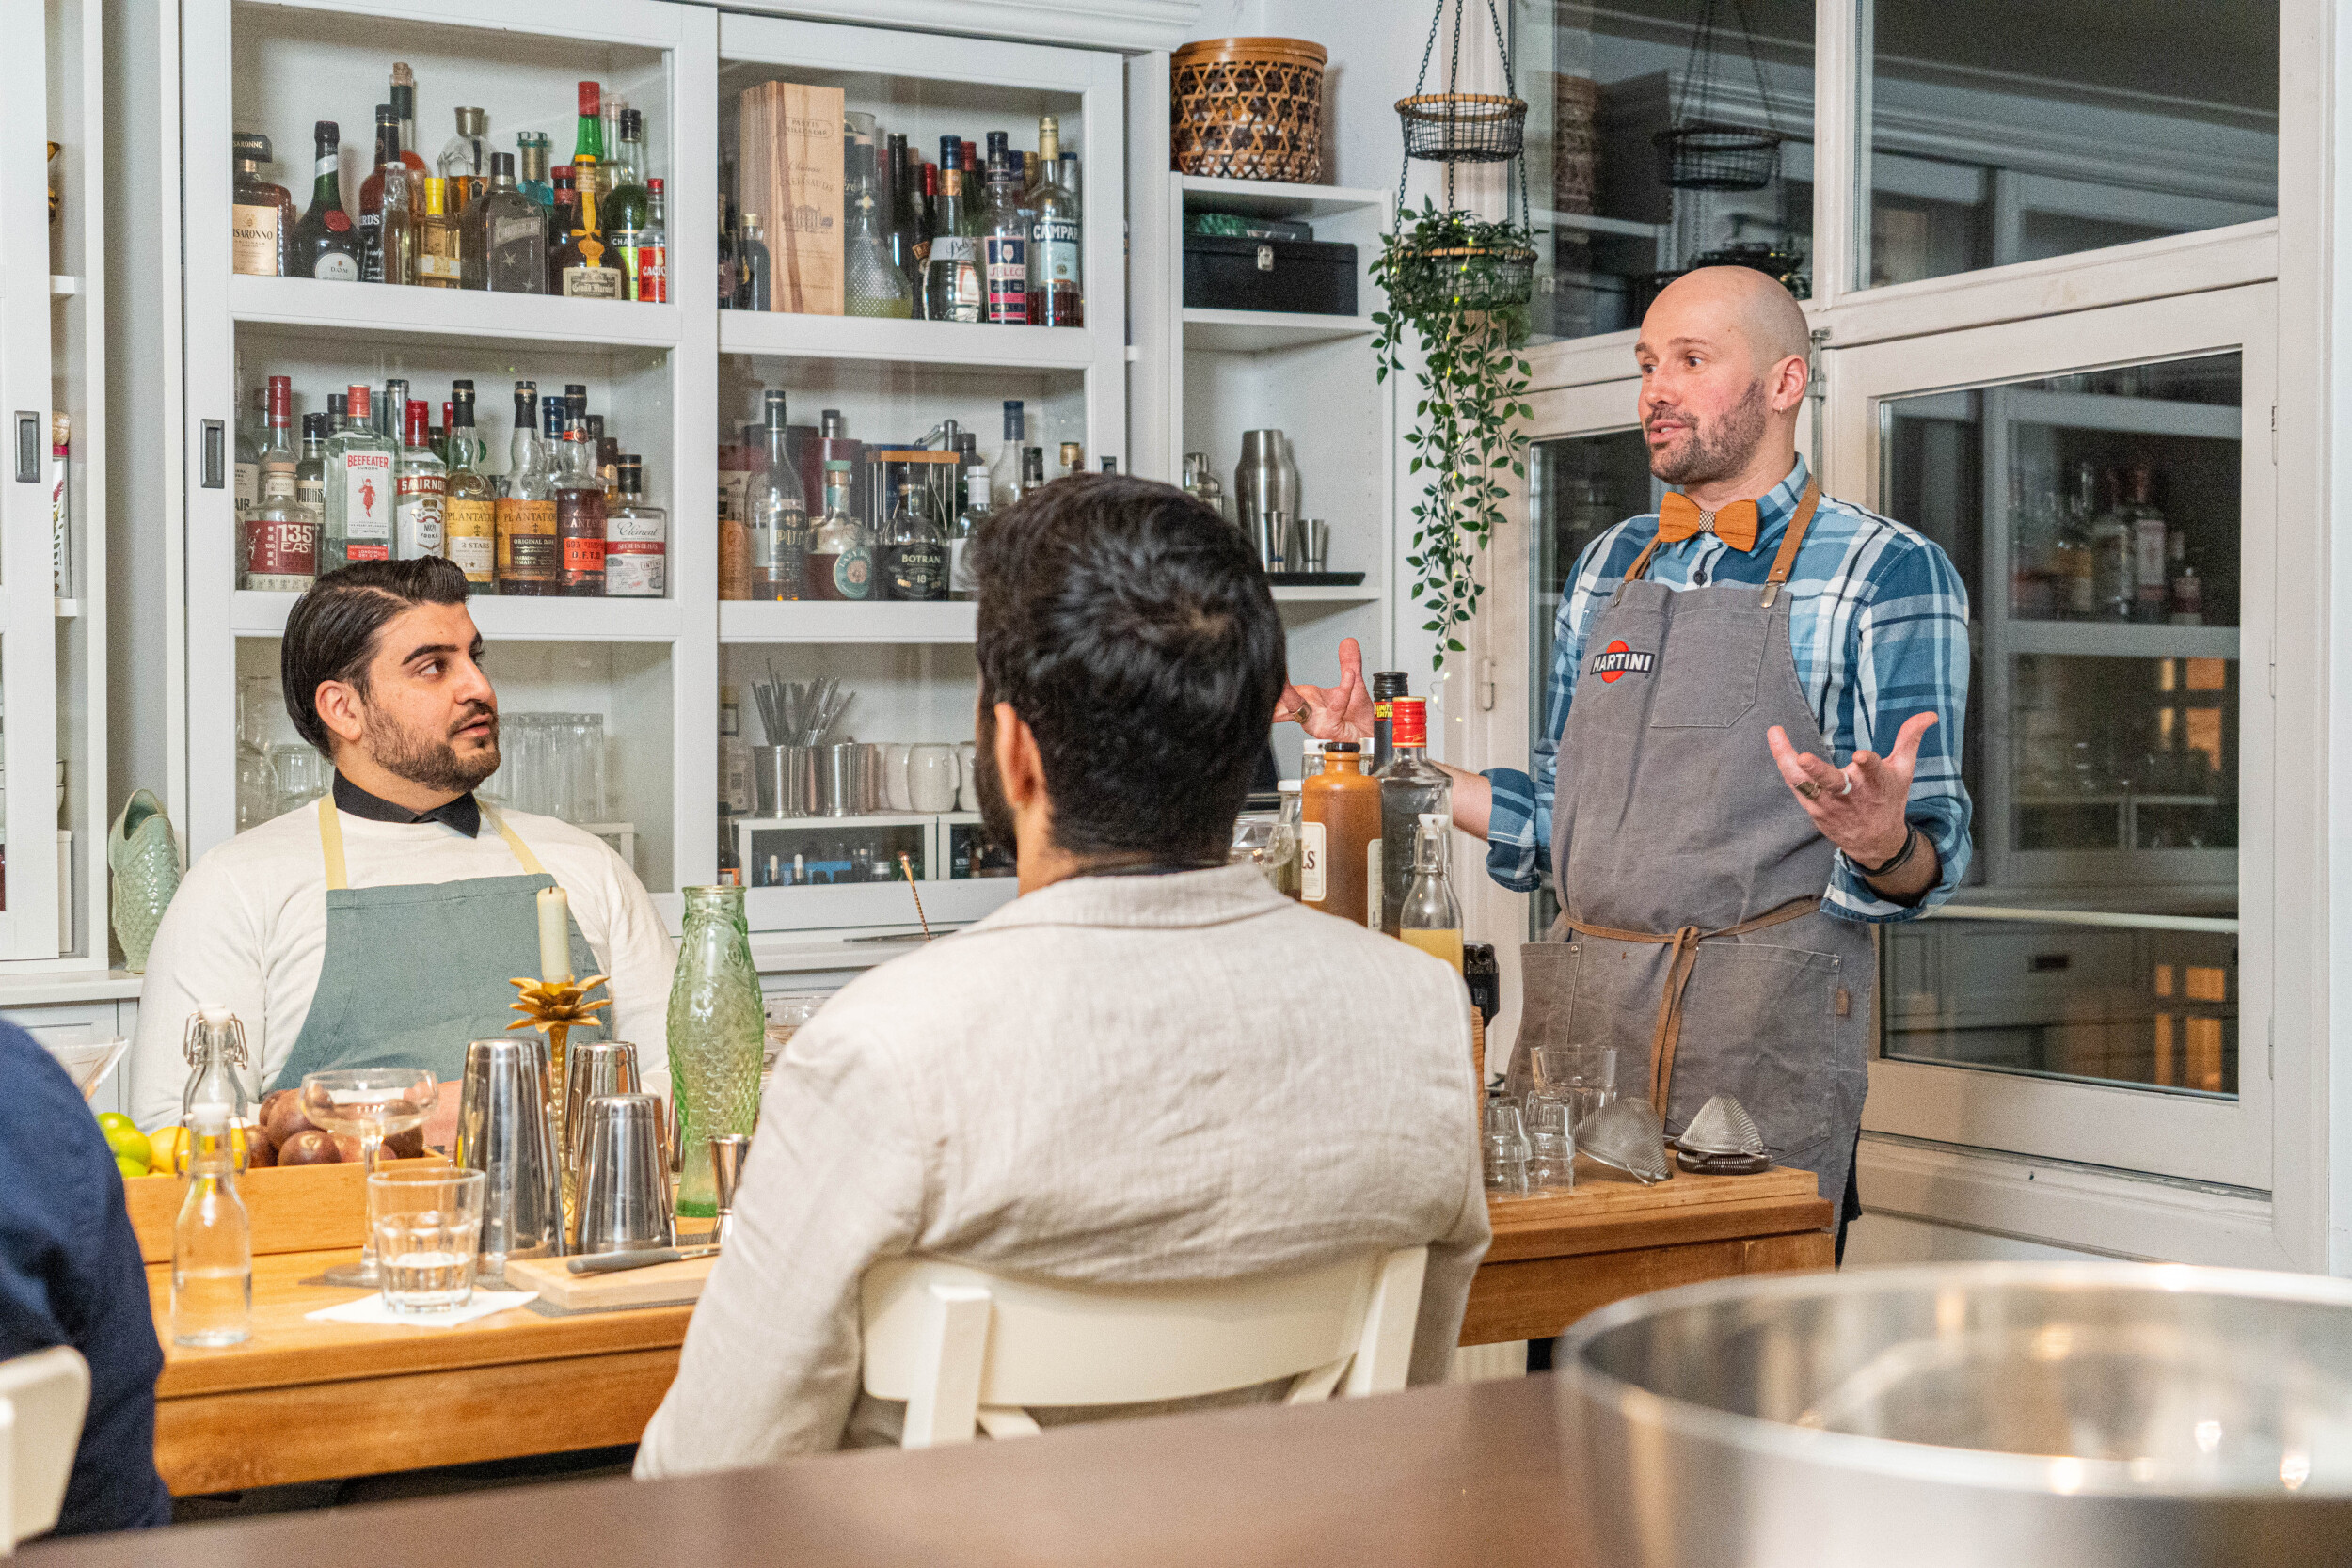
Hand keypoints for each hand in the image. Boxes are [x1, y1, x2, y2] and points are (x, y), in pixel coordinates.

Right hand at [1275, 635, 1375, 742]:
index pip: (1287, 689)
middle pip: (1282, 703)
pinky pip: (1336, 706)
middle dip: (1271, 693)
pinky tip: (1349, 675)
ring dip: (1288, 696)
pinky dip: (1344, 689)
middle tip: (1263, 680)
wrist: (1371, 738)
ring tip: (1283, 684)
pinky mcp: (1329, 729)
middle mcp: (1309, 713)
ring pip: (1298, 707)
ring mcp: (1316, 723)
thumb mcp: (1355, 685)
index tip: (1265, 666)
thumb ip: (1350, 662)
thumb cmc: (1359, 720)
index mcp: (1309, 701)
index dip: (1276, 678)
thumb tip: (1348, 641)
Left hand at [1765, 713, 1937, 867]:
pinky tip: (1777, 742)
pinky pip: (1796, 785)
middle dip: (1818, 771)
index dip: (1868, 765)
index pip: (1873, 772)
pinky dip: (1785, 764)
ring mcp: (1829, 803)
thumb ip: (1910, 739)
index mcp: (1876, 783)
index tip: (1861, 756)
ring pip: (1805, 784)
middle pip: (1832, 783)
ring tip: (1776, 735)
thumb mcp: (1903, 770)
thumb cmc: (1889, 798)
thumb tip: (1930, 714)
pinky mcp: (1813, 807)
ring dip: (1789, 763)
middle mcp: (1851, 794)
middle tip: (1805, 758)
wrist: (1875, 842)